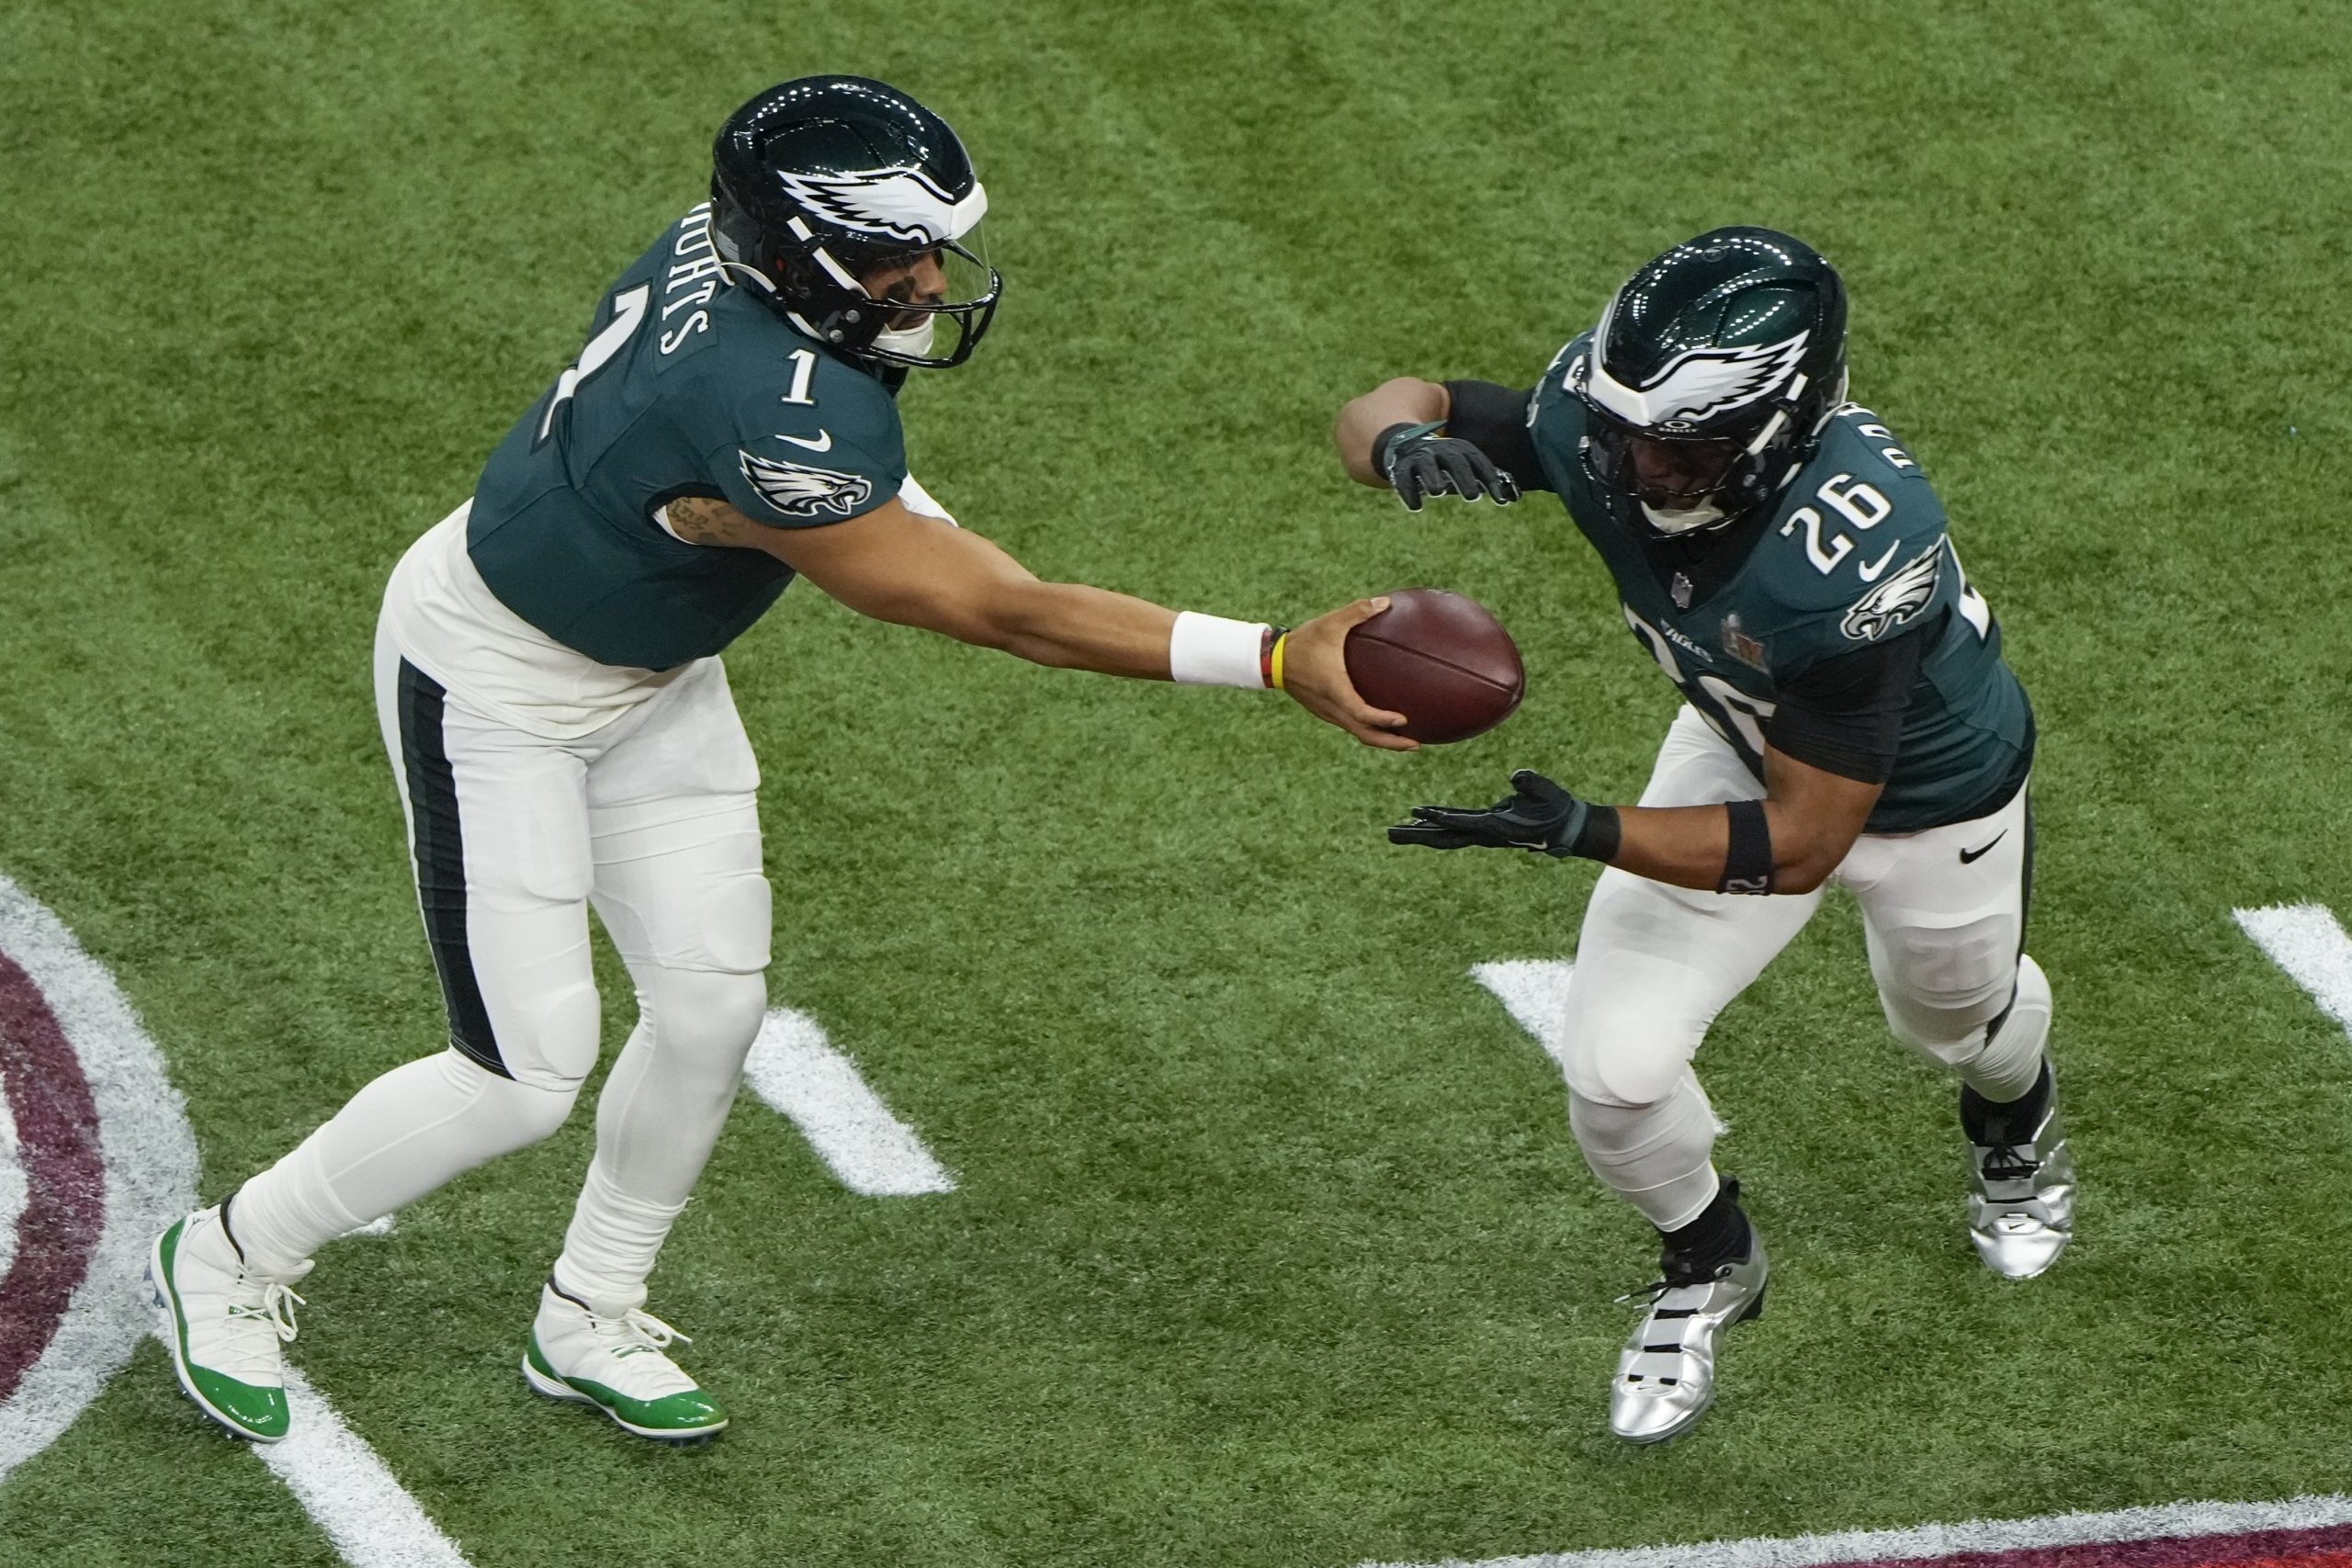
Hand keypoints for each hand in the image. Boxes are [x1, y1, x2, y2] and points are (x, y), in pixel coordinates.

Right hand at [1282, 598, 1417, 751]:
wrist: (1273, 660)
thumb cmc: (1303, 641)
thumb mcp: (1330, 623)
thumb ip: (1358, 611)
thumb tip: (1386, 602)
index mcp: (1335, 689)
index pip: (1361, 713)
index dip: (1382, 720)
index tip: (1403, 720)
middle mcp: (1332, 706)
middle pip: (1364, 734)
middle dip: (1390, 743)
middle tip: (1415, 744)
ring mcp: (1328, 712)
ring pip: (1357, 733)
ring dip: (1381, 739)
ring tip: (1404, 739)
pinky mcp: (1325, 711)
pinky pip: (1351, 725)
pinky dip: (1369, 729)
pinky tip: (1383, 722)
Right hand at [1376, 422, 1522, 511]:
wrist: (1406, 442)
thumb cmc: (1445, 460)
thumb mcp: (1465, 464)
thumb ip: (1488, 479)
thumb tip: (1516, 498)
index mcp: (1460, 449)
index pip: (1478, 461)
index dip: (1489, 479)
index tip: (1501, 500)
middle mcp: (1441, 450)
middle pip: (1454, 461)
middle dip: (1463, 477)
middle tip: (1472, 497)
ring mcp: (1420, 458)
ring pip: (1427, 466)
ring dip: (1432, 478)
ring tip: (1437, 492)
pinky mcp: (1401, 467)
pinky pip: (1404, 479)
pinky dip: (1409, 492)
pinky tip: (1416, 506)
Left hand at [1390, 769, 1587, 853]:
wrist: (1567, 828)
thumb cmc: (1559, 809)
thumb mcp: (1549, 792)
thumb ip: (1533, 784)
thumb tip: (1516, 776)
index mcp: (1499, 827)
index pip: (1465, 823)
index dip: (1443, 818)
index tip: (1421, 814)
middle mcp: (1486, 834)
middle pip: (1445, 837)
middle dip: (1418, 836)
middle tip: (1390, 834)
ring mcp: (1484, 832)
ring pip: (1446, 835)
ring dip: (1420, 833)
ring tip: (1394, 831)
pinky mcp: (1486, 826)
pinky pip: (1455, 826)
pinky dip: (1436, 823)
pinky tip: (1421, 819)